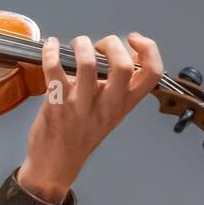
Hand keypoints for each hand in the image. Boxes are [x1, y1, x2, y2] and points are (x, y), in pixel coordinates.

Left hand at [17, 32, 163, 203]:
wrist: (56, 164)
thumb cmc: (82, 135)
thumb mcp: (110, 112)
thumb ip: (118, 85)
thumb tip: (125, 51)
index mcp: (124, 104)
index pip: (152, 74)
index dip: (149, 49)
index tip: (133, 39)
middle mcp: (107, 105)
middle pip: (123, 66)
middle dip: (112, 44)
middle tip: (100, 46)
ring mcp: (81, 105)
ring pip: (87, 64)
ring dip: (81, 45)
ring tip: (77, 45)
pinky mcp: (57, 104)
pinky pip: (54, 69)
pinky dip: (51, 51)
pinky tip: (52, 46)